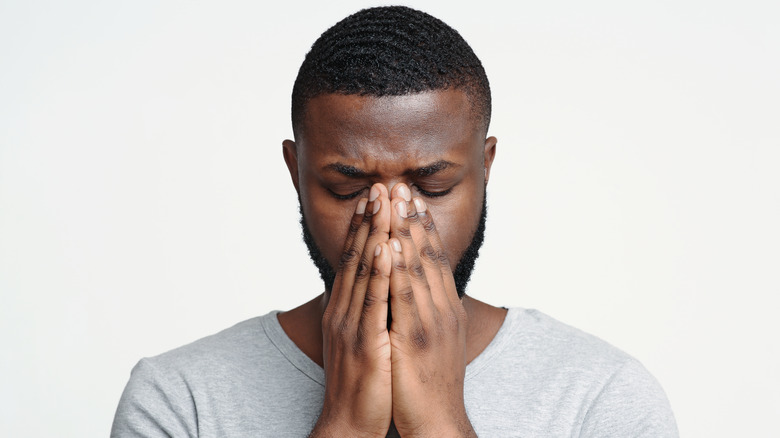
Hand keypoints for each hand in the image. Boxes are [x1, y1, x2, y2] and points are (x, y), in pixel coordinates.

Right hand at [311, 184, 393, 436]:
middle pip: (358, 255)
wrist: (349, 422)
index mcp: (345, 308)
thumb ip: (364, 310)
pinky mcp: (365, 341)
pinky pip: (374, 301)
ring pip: (364, 270)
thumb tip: (371, 287)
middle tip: (380, 184)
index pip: (356, 258)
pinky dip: (379, 272)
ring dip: (374, 233)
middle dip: (370, 218)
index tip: (376, 195)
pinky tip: (385, 247)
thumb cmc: (361, 382)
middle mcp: (345, 310)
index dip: (365, 225)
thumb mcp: (359, 337)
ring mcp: (352, 324)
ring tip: (383, 202)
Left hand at [386, 184, 475, 437]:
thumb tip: (419, 290)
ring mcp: (431, 322)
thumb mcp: (434, 339)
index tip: (411, 197)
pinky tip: (392, 244)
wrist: (438, 422)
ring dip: (406, 231)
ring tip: (395, 201)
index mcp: (446, 308)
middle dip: (413, 217)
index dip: (423, 225)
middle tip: (401, 184)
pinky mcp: (415, 338)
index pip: (435, 258)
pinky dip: (399, 267)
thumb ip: (427, 311)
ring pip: (418, 268)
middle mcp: (442, 309)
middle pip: (428, 254)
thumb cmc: (430, 383)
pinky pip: (405, 296)